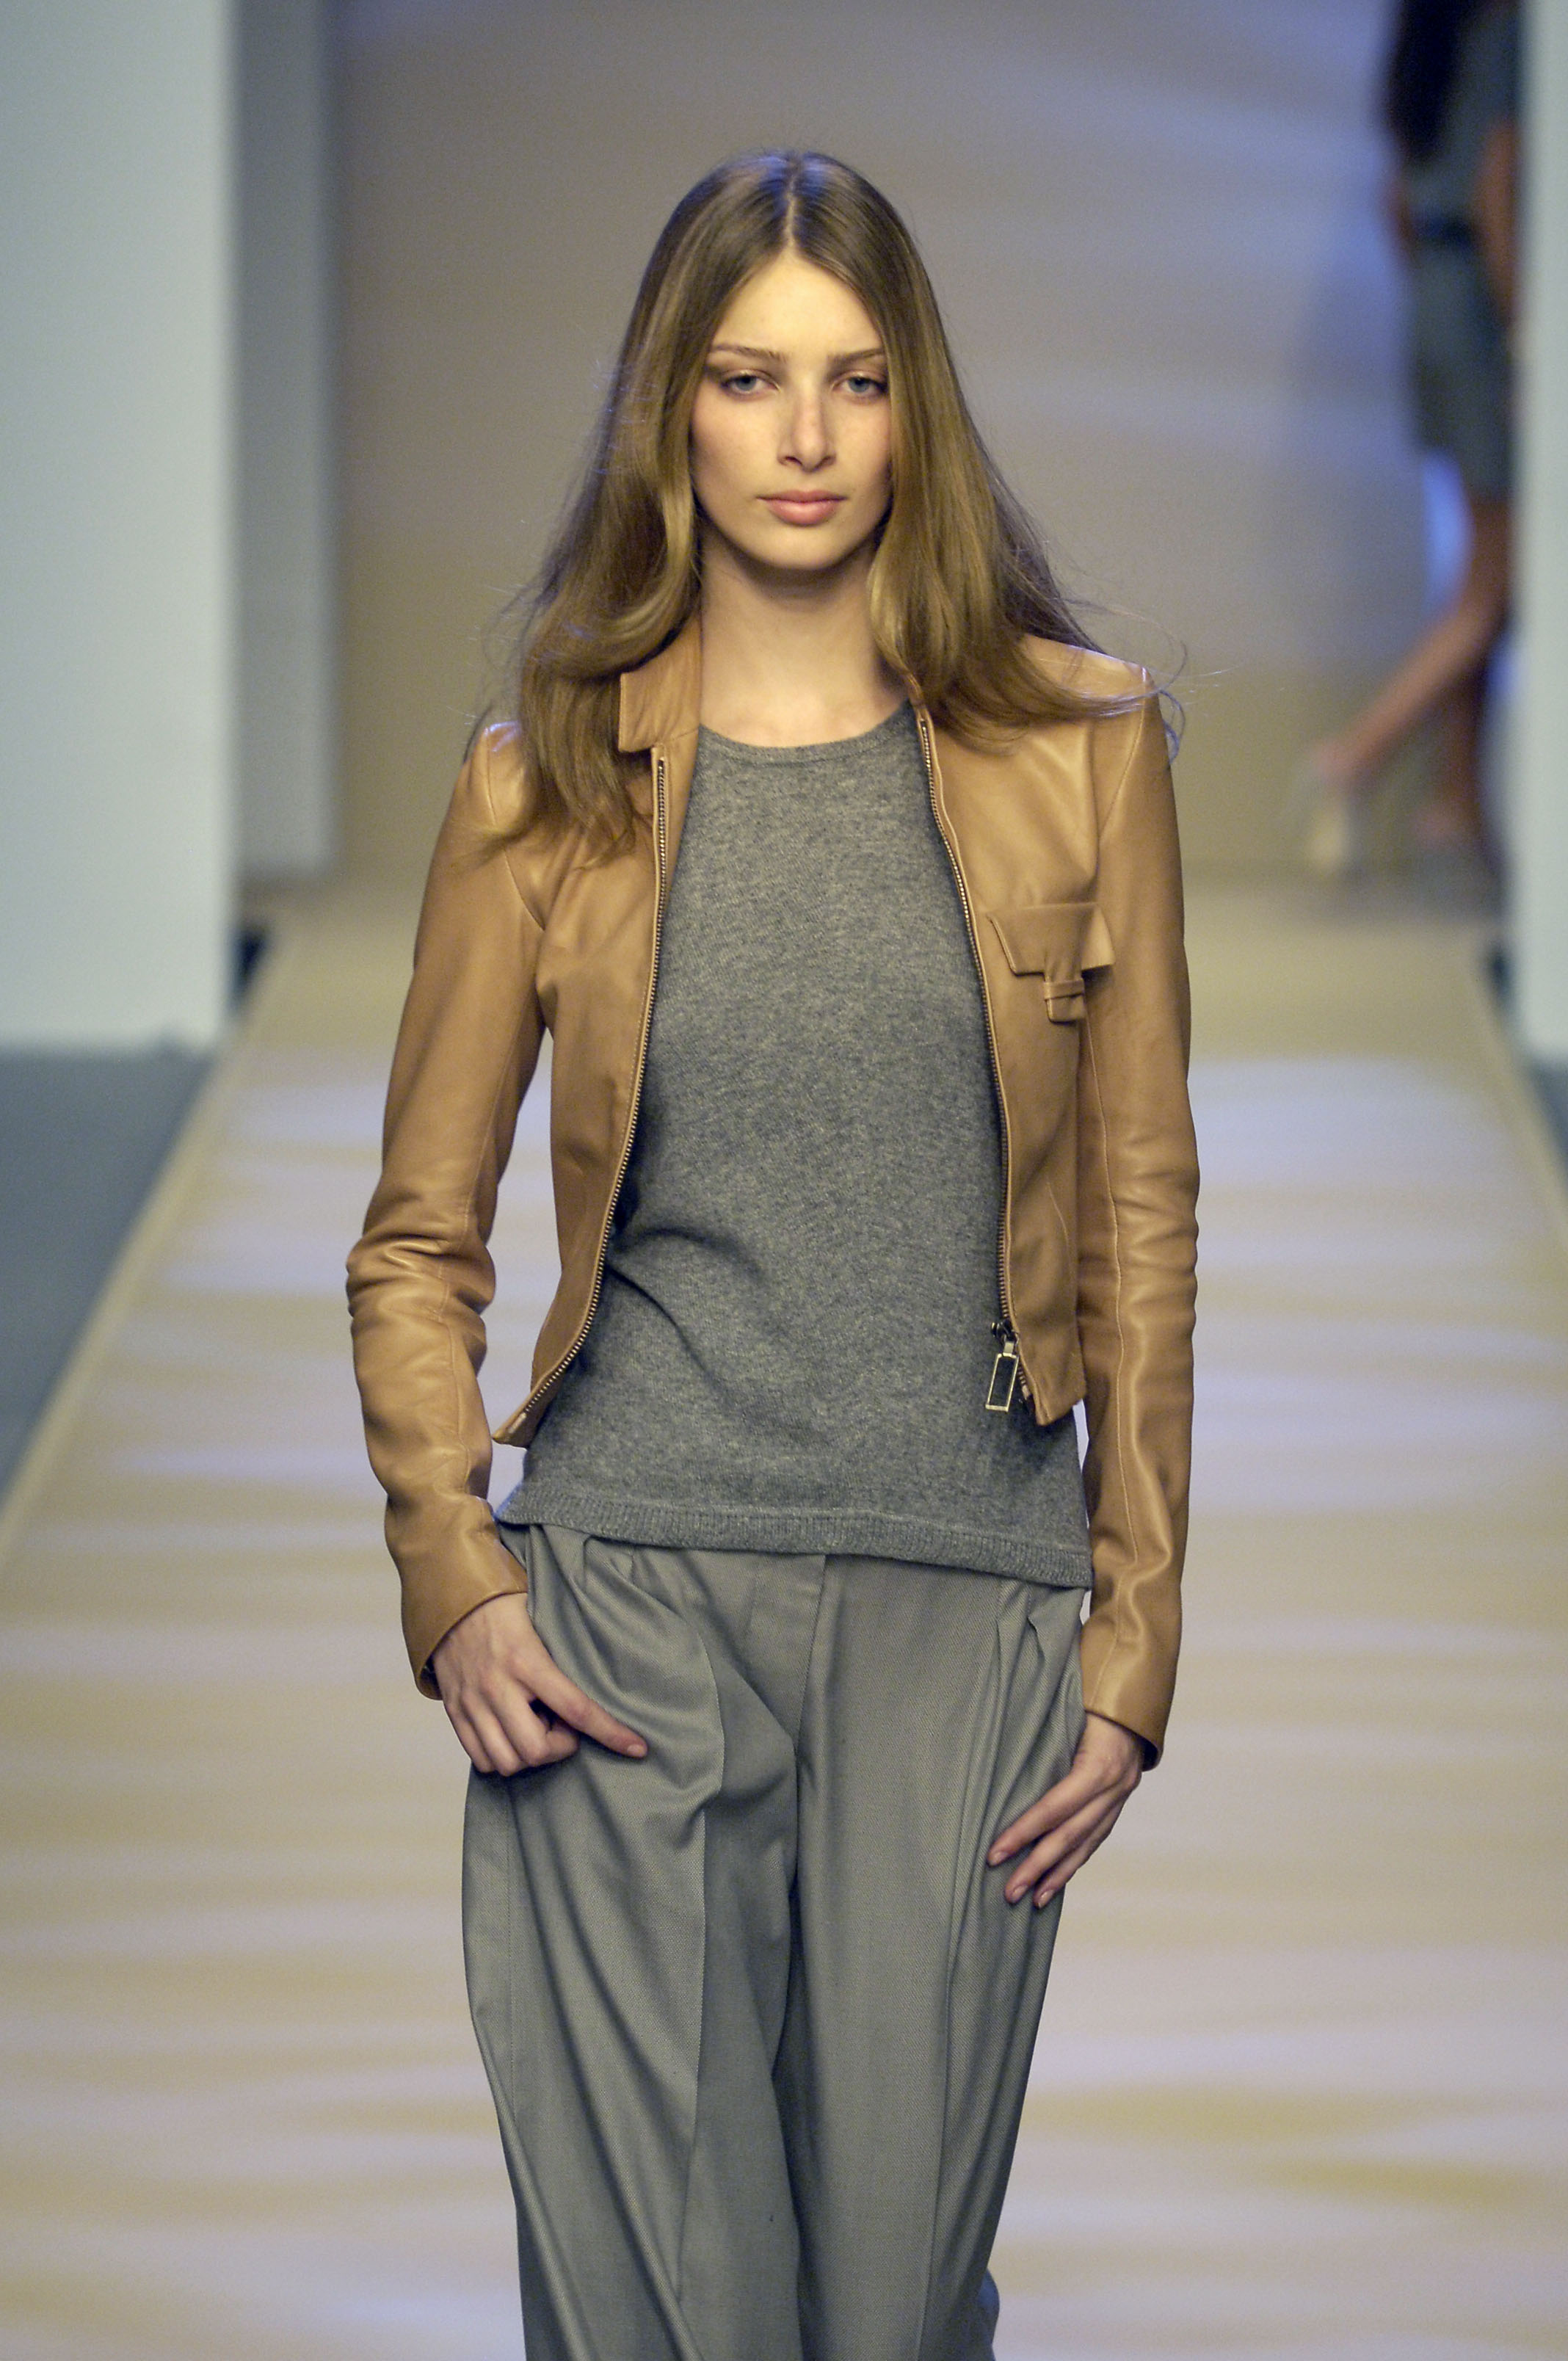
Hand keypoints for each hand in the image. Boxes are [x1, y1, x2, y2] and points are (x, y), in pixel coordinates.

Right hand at [431, 1588, 646, 1774]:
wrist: (451, 1598)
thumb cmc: (505, 1607)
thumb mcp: (543, 1622)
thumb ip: (565, 1657)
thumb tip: (601, 1685)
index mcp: (527, 1660)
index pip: (576, 1709)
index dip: (610, 1733)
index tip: (637, 1748)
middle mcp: (498, 1686)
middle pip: (536, 1749)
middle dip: (559, 1747)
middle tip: (563, 1726)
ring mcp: (473, 1702)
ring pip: (507, 1761)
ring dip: (529, 1755)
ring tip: (534, 1726)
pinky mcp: (455, 1712)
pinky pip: (480, 1759)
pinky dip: (502, 1756)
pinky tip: (511, 1733)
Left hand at [986, 1710, 1143, 1906]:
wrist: (1135, 1692)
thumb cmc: (1092, 1691)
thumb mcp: (1068, 1705)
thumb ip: (1040, 1729)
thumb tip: (994, 1747)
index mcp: (1099, 1764)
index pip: (1055, 1807)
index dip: (1024, 1832)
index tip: (996, 1853)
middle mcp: (1115, 1786)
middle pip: (1071, 1835)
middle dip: (1037, 1866)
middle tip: (1008, 1892)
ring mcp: (1121, 1796)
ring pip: (1087, 1843)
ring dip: (1058, 1874)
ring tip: (1032, 1899)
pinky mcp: (1120, 1801)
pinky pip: (1096, 1837)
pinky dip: (1076, 1860)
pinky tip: (1058, 1879)